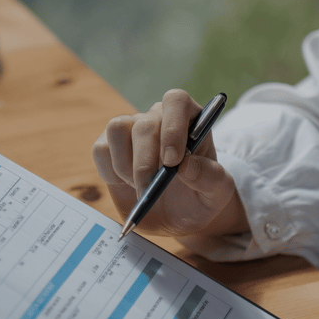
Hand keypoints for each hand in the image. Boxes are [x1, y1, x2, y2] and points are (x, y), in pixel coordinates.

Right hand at [93, 89, 247, 236]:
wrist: (177, 217)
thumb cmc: (200, 198)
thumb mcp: (218, 193)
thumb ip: (211, 178)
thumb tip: (186, 166)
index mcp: (190, 119)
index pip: (176, 101)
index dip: (172, 128)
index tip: (173, 161)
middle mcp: (159, 118)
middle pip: (144, 124)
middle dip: (145, 162)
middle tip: (150, 191)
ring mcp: (132, 129)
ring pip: (117, 129)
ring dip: (125, 165)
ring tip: (140, 188)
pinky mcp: (110, 146)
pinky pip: (101, 149)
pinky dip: (110, 171)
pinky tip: (127, 186)